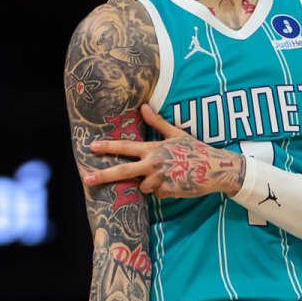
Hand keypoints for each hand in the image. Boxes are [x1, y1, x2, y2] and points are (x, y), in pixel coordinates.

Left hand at [85, 104, 244, 197]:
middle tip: (86, 179)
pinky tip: (175, 183)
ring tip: (167, 175)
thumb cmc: (196, 149)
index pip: (125, 147)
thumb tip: (143, 106)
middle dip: (102, 176)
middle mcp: (153, 164)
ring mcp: (160, 179)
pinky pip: (157, 194)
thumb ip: (157, 122)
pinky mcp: (167, 191)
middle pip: (122, 171)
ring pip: (142, 186)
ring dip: (149, 184)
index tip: (91, 147)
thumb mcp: (176, 134)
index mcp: (153, 149)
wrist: (216, 168)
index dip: (108, 147)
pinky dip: (162, 190)